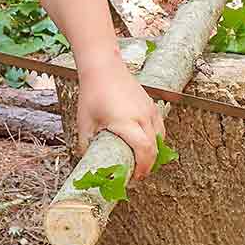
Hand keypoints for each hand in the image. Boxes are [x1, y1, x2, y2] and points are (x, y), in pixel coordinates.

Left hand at [76, 54, 164, 179]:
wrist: (103, 68)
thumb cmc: (93, 93)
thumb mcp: (84, 122)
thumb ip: (86, 144)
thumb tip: (87, 162)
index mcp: (126, 122)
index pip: (144, 150)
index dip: (143, 167)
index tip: (135, 177)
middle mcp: (142, 116)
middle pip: (154, 147)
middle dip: (148, 164)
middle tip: (137, 174)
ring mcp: (149, 109)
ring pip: (160, 137)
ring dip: (154, 152)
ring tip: (142, 161)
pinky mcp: (151, 105)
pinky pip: (159, 126)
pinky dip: (156, 139)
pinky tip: (146, 144)